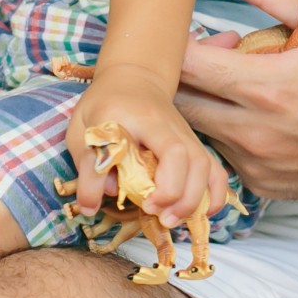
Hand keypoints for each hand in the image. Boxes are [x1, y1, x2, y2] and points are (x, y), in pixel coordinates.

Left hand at [70, 64, 226, 226]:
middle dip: (179, 195)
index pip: (165, 148)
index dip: (161, 182)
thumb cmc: (104, 105)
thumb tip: (92, 204)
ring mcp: (186, 135)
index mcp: (139, 118)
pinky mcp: (194, 145)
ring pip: (205, 166)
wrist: (133, 76)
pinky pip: (215, 171)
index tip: (144, 204)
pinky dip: (214, 194)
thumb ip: (87, 164)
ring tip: (171, 220)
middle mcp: (168, 126)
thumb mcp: (81, 128)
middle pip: (190, 158)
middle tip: (156, 215)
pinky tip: (202, 213)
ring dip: (194, 199)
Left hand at [175, 0, 297, 200]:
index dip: (179, 44)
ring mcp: (258, 165)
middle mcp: (253, 133)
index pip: (186, 65)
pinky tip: (258, 116)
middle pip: (179, 105)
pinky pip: (225, 157)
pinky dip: (228, 134)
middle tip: (215, 58)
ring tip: (240, 85)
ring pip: (199, 133)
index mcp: (264, 87)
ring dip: (205, 106)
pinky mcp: (266, 187)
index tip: (195, 33)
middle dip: (182, 77)